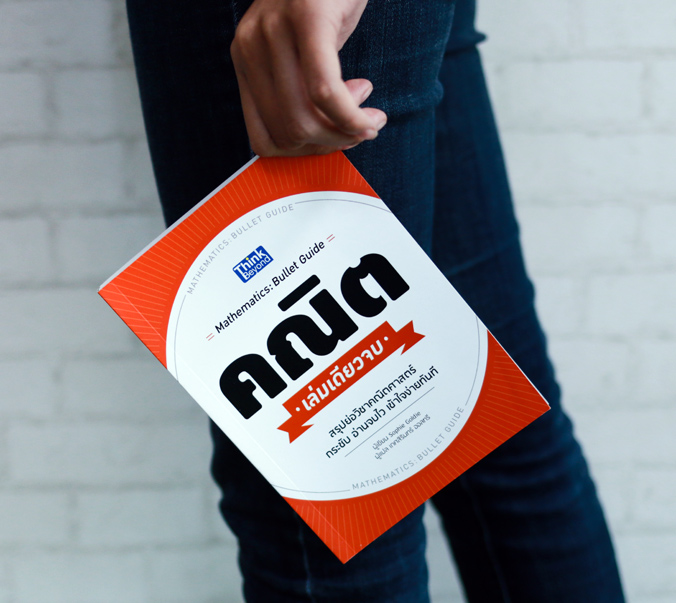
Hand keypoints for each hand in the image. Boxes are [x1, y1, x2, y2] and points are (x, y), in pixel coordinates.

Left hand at [231, 0, 386, 156]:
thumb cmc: (327, 2)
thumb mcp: (306, 51)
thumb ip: (302, 91)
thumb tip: (322, 138)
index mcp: (246, 59)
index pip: (261, 138)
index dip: (302, 154)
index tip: (333, 142)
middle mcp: (251, 47)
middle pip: (287, 133)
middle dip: (330, 144)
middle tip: (360, 129)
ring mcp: (275, 32)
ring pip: (305, 120)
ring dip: (346, 133)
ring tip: (369, 119)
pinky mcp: (307, 20)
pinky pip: (328, 93)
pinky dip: (353, 118)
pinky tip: (371, 115)